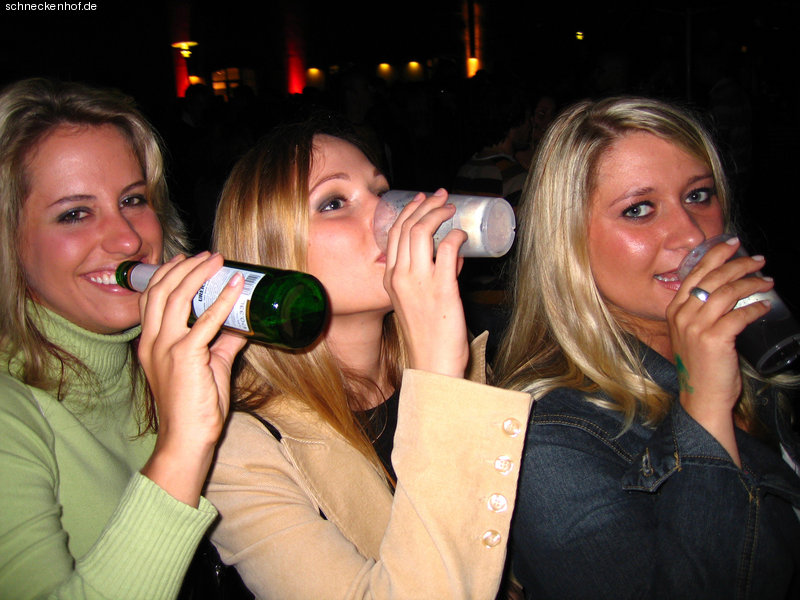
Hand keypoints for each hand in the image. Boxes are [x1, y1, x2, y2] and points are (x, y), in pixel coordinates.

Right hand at [137, 252, 246, 504]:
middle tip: (208, 256)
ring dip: (199, 275)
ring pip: (176, 298)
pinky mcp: (185, 356)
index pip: (151, 298)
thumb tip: (241, 324)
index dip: (168, 274)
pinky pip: (206, 320)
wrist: (187, 439)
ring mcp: (166, 347)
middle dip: (184, 267)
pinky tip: (235, 286)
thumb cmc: (195, 407)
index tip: (187, 260)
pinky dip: (222, 300)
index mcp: (150, 343)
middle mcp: (152, 341)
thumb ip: (221, 343)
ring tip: (217, 260)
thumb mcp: (208, 366)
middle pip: (161, 291)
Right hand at [383, 189, 469, 377]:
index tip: (422, 199)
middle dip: (426, 205)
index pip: (394, 234)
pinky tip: (463, 235)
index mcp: (390, 279)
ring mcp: (419, 282)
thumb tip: (453, 253)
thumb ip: (430, 276)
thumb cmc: (428, 338)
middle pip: (408, 227)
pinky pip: (447, 250)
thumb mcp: (416, 302)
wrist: (432, 366)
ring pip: (422, 232)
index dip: (409, 211)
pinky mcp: (442, 289)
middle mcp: (399, 277)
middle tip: (442, 197)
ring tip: (452, 209)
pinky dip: (455, 236)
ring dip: (439, 214)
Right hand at [666, 237, 772, 464]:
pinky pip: (740, 315)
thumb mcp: (693, 333)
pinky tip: (765, 306)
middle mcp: (682, 315)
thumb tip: (729, 289)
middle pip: (713, 277)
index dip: (715, 254)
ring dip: (751, 282)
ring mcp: (696, 327)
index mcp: (674, 309)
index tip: (733, 243)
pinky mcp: (714, 339)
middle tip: (758, 260)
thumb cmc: (700, 365)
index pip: (695, 272)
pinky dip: (756, 308)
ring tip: (767, 281)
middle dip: (738, 263)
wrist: (700, 396)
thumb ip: (702, 312)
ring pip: (727, 292)